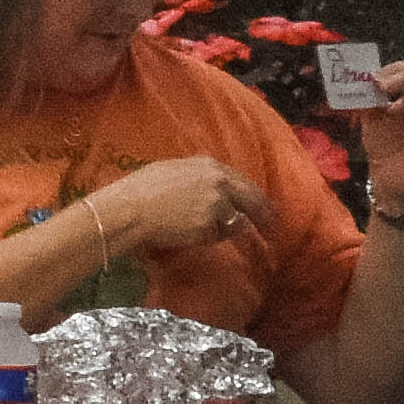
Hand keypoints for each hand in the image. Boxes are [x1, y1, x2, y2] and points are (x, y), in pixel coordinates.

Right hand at [96, 155, 267, 257]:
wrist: (130, 208)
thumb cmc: (141, 188)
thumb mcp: (171, 170)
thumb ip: (196, 175)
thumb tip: (210, 186)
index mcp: (209, 165)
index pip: (241, 180)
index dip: (253, 195)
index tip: (260, 205)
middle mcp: (219, 181)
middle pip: (252, 198)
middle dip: (265, 214)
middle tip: (273, 227)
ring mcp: (217, 203)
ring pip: (237, 220)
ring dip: (234, 229)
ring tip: (229, 238)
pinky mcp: (210, 224)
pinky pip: (220, 235)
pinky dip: (215, 238)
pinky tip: (200, 238)